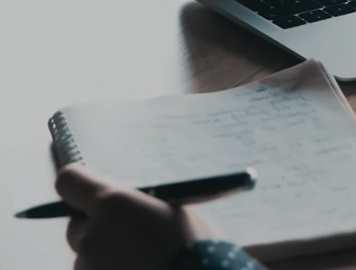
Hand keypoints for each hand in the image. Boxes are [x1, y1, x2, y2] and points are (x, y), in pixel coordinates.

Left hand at [55, 164, 214, 269]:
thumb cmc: (198, 246)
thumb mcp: (174, 210)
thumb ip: (138, 203)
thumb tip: (122, 204)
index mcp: (112, 204)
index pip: (69, 181)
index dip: (78, 183)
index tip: (90, 186)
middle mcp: (92, 235)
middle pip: (77, 224)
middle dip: (96, 227)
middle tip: (128, 233)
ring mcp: (88, 267)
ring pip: (87, 256)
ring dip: (105, 256)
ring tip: (143, 260)